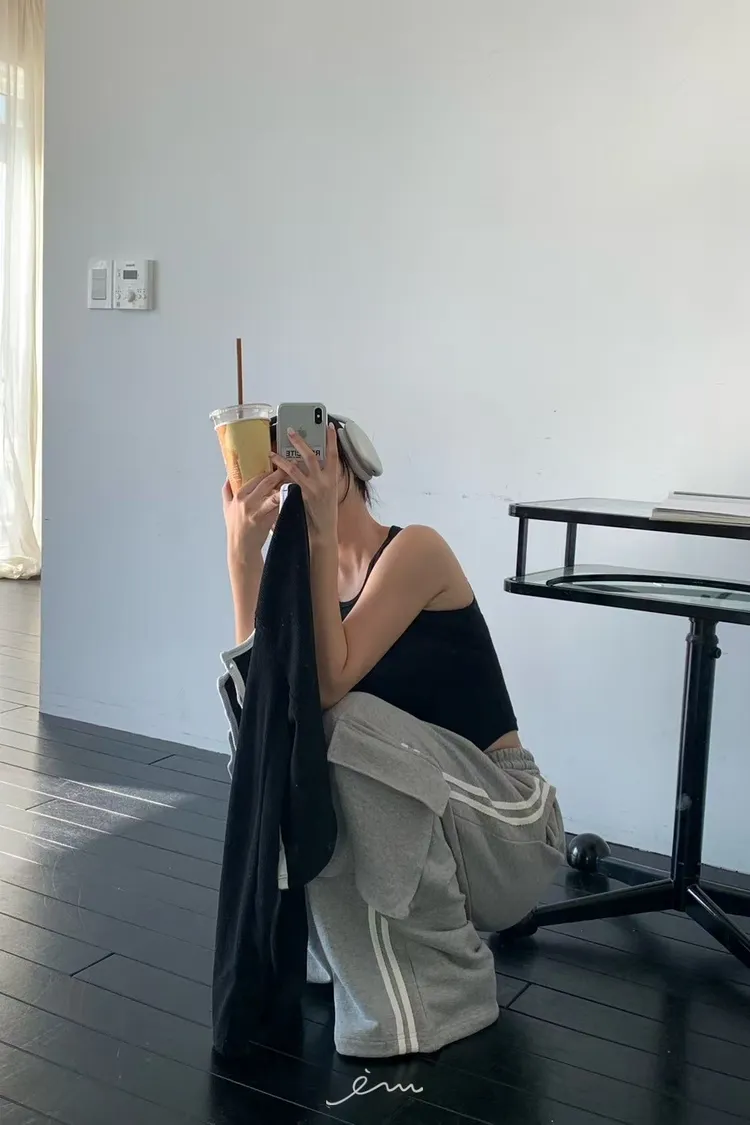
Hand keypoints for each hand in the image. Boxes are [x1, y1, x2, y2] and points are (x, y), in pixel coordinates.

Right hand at [223, 469, 285, 565]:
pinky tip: (293, 497)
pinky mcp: (265, 520)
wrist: (241, 548)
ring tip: (294, 481)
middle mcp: (246, 502)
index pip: (255, 478)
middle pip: (266, 483)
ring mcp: (256, 511)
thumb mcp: (226, 508)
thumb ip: (227, 491)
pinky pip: (277, 508)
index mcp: (238, 496)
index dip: (268, 471)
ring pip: (273, 494)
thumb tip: (228, 476)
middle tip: (290, 468)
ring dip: (285, 487)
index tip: (277, 466)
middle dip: (279, 474)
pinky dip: (285, 501)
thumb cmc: (235, 528)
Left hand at [271, 424, 338, 539]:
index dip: (332, 440)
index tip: (329, 427)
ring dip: (282, 459)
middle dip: (300, 442)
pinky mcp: (304, 497)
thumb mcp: (328, 492)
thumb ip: (320, 478)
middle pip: (312, 456)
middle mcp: (325, 481)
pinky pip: (289, 483)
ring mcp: (314, 489)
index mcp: (333, 479)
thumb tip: (308, 464)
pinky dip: (280, 477)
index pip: (334, 455)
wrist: (324, 531)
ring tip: (272, 453)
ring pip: (296, 468)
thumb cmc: (324, 513)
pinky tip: (272, 473)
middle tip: (290, 431)